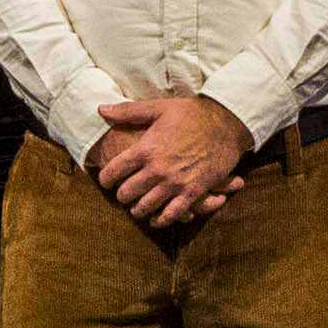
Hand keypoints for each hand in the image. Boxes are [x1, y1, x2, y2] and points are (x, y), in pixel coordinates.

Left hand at [90, 94, 252, 231]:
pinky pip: (171, 214)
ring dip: (137, 210)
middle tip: (121, 195)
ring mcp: (175, 183)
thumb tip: (101, 110)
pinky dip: (161, 220)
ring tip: (136, 208)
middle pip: (127, 193)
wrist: (226, 123)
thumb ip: (128, 111)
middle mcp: (157, 169)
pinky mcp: (193, 192)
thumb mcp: (159, 107)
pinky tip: (156, 219)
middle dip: (121, 195)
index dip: (105, 179)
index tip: (105, 181)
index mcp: (146, 148)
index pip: (114, 171)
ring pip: (146, 207)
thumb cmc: (192, 113)